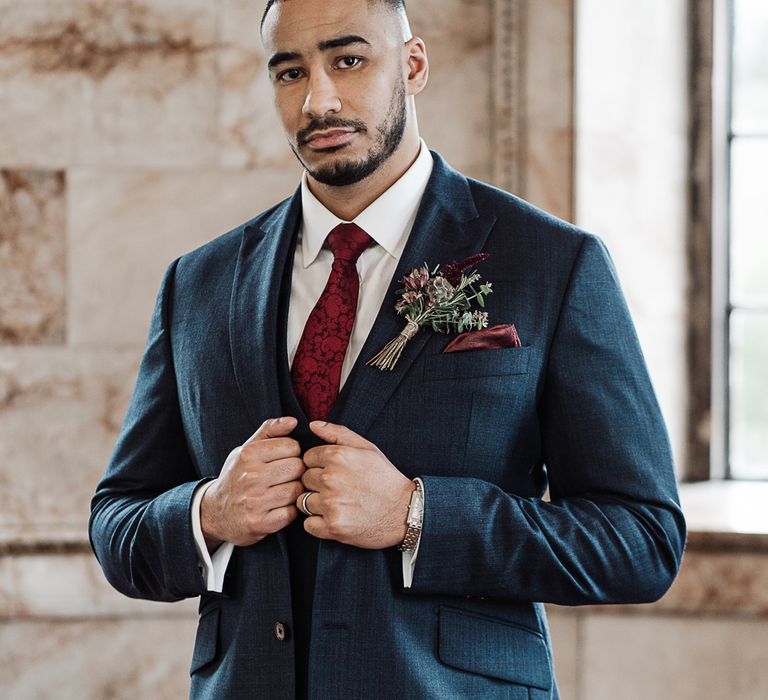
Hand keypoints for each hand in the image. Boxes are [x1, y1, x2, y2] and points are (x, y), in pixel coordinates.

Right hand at [200, 417, 304, 549]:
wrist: (215, 513)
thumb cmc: (237, 476)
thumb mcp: (247, 449)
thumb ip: (270, 430)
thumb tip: (293, 421)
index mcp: (248, 454)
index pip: (292, 446)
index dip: (292, 453)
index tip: (284, 460)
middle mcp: (250, 476)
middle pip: (297, 468)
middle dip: (295, 472)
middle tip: (285, 477)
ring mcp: (255, 501)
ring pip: (297, 490)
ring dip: (294, 492)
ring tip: (282, 491)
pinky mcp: (260, 523)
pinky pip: (291, 513)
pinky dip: (289, 511)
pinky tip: (279, 507)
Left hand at [298, 421, 414, 548]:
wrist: (404, 511)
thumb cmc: (385, 478)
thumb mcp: (367, 448)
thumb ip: (337, 433)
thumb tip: (312, 424)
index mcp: (338, 456)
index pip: (307, 458)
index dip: (319, 465)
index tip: (334, 473)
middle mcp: (331, 479)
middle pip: (304, 479)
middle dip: (316, 484)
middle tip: (337, 489)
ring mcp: (331, 504)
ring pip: (303, 502)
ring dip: (316, 504)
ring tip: (336, 504)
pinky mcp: (333, 527)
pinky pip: (308, 524)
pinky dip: (318, 524)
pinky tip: (334, 518)